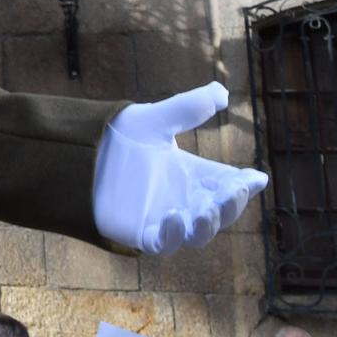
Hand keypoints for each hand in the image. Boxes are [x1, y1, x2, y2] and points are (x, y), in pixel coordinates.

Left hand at [93, 83, 267, 253]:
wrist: (80, 152)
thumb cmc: (122, 137)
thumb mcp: (156, 119)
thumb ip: (188, 107)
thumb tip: (222, 92)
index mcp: (194, 174)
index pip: (229, 184)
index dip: (245, 184)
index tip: (256, 176)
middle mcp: (184, 199)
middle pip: (220, 212)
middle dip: (232, 204)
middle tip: (235, 190)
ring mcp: (164, 219)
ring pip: (198, 234)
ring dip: (209, 224)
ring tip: (209, 209)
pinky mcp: (141, 233)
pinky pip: (163, 243)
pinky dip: (174, 235)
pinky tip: (176, 217)